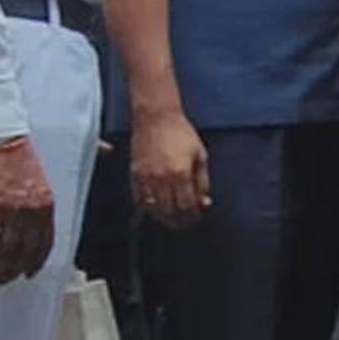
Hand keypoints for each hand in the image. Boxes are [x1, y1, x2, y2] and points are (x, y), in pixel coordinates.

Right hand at [0, 137, 55, 283]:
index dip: (36, 261)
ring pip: (6, 249)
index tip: (28, 272)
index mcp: (47, 204)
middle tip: (3, 279)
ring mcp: (12, 210)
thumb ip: (44, 199)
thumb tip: (72, 188)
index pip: (46, 242)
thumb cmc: (17, 154)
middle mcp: (33, 211)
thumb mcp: (40, 177)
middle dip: (14, 270)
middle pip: (25, 251)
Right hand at [132, 108, 210, 227]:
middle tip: (184, 222)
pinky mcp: (135, 173)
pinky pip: (139, 199)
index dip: (192, 216)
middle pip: (170, 211)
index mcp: (181, 173)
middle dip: (179, 220)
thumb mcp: (200, 155)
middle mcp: (162, 178)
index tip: (196, 217)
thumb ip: (203, 181)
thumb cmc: (181, 133)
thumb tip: (204, 202)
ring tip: (170, 218)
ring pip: (153, 208)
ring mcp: (146, 177)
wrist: (156, 117)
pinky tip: (155, 208)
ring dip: (163, 217)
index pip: (187, 206)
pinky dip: (147, 207)